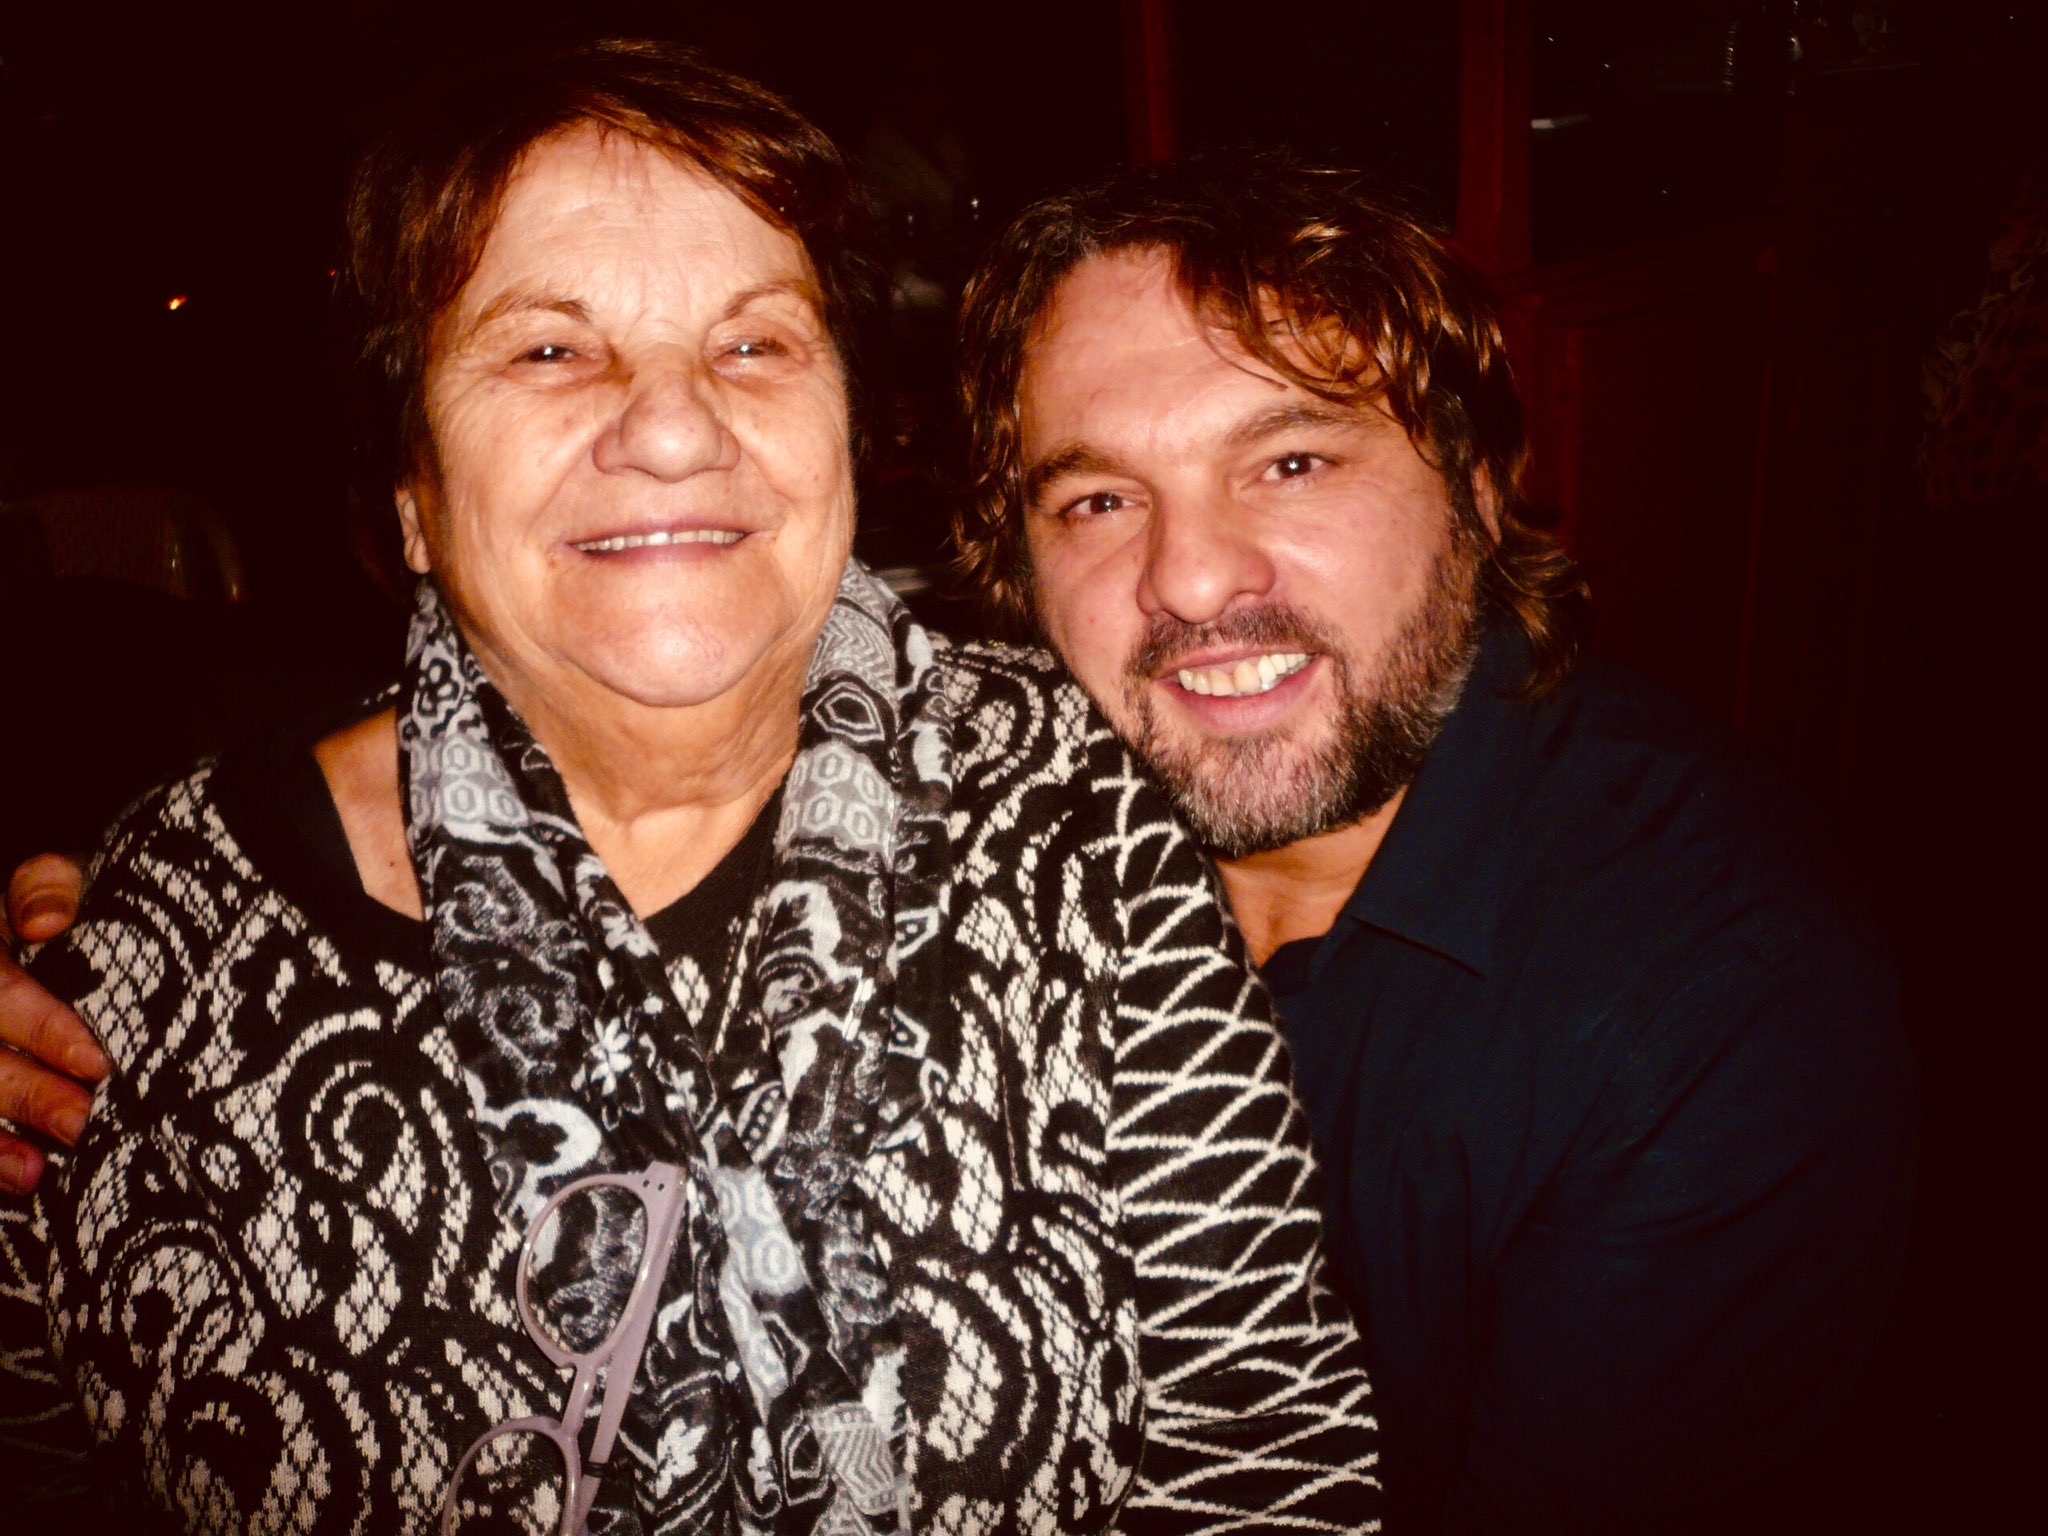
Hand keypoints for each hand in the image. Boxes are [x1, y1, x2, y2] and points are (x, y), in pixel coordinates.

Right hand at [1, 854, 106, 1194]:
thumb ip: (45, 885)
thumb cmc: (38, 906)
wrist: (19, 933)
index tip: (96, 1063)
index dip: (44, 1029)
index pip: (2, 992)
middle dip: (23, 1093)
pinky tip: (13, 1185)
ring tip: (34, 1172)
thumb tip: (46, 920)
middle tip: (81, 1125)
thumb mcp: (38, 877)